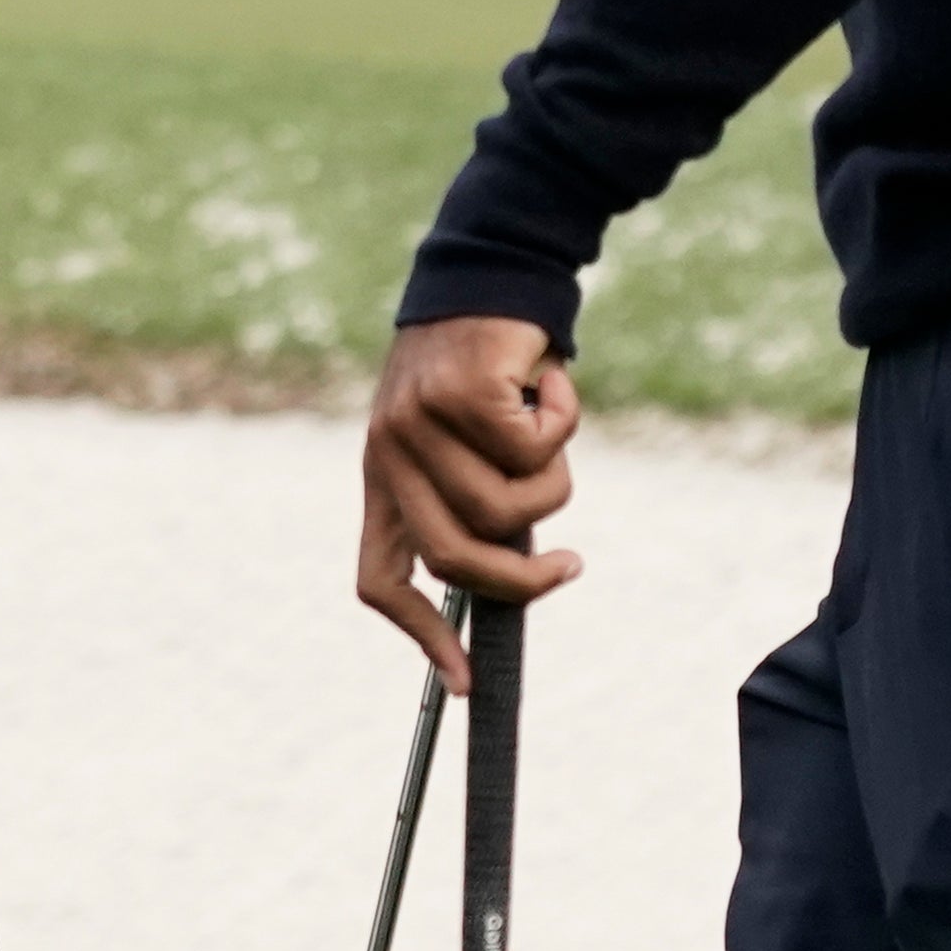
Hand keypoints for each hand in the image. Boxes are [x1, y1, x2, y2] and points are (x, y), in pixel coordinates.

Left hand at [357, 314, 583, 684]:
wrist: (492, 269)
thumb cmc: (491, 367)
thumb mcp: (471, 441)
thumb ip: (480, 501)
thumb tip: (518, 583)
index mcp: (384, 476)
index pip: (379, 576)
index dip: (421, 634)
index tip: (463, 682)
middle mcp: (389, 454)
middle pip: (458, 560)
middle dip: (525, 579)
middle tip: (570, 564)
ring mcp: (418, 423)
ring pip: (513, 504)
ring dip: (554, 475)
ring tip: (547, 423)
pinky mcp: (460, 392)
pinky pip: (537, 447)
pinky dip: (565, 418)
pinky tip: (547, 379)